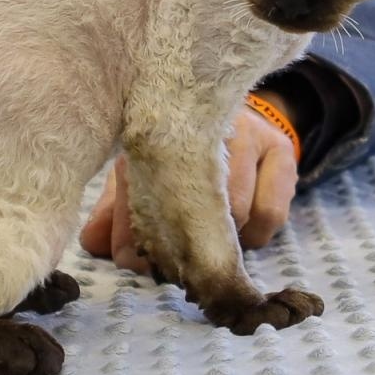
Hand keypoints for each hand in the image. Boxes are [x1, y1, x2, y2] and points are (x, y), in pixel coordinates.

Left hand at [80, 104, 296, 272]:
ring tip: (211, 245)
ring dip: (222, 242)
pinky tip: (242, 233)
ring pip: (235, 210)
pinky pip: (269, 214)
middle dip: (181, 242)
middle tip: (173, 264)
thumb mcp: (138, 172)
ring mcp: (246, 132)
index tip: (130, 260)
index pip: (141, 179)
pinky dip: (254, 236)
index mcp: (158, 124)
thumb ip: (115, 210)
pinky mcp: (280, 150)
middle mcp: (204, 122)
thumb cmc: (177, 151)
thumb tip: (93, 245)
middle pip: (193, 198)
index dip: (131, 226)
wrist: (232, 110)